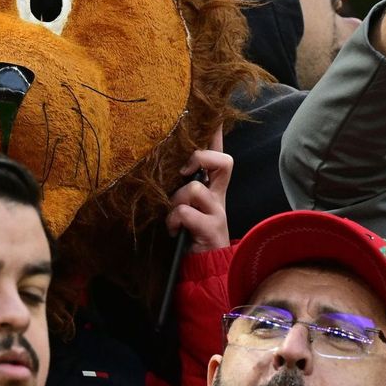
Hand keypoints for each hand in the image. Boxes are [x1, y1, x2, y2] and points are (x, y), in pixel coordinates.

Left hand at [166, 127, 232, 251]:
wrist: (206, 269)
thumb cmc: (191, 235)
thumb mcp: (185, 207)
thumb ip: (180, 189)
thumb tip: (161, 166)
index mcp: (214, 189)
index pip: (220, 156)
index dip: (217, 136)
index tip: (214, 115)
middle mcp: (219, 197)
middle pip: (223, 162)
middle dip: (200, 159)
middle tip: (183, 170)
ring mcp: (218, 212)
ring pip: (196, 188)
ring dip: (177, 200)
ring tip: (173, 215)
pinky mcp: (211, 228)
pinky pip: (186, 212)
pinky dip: (175, 219)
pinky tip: (174, 229)